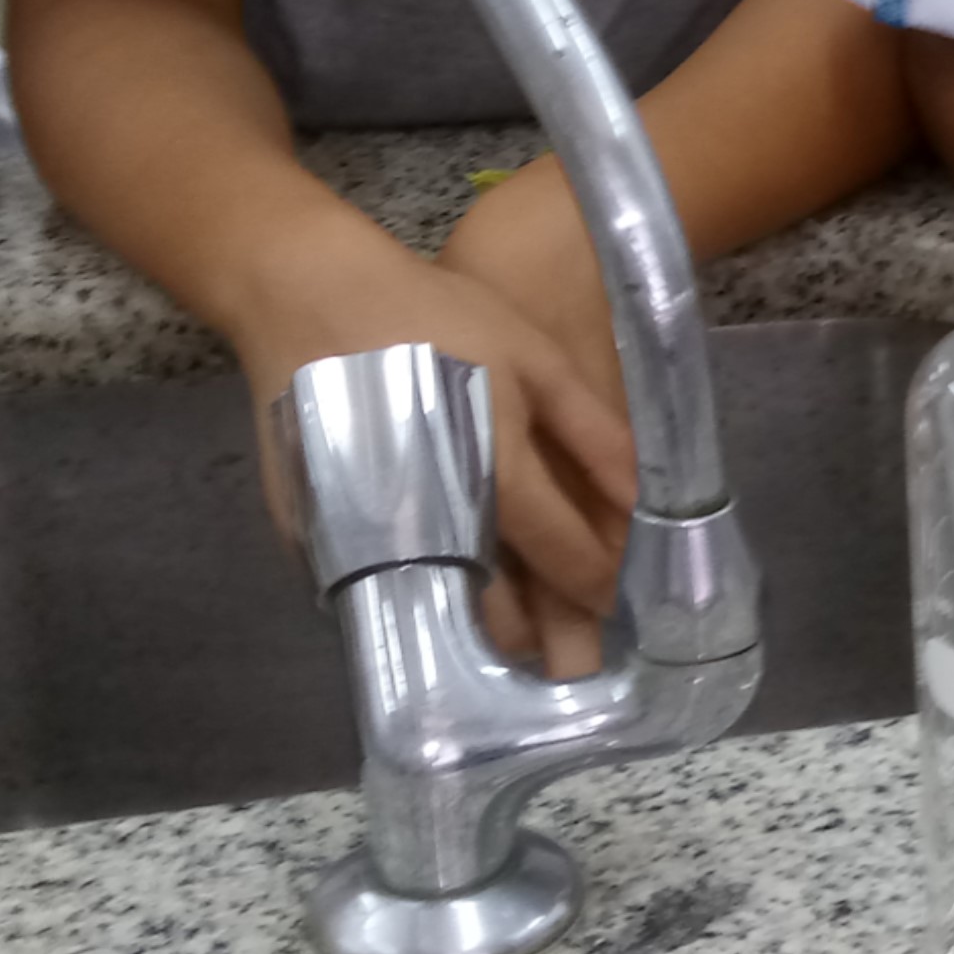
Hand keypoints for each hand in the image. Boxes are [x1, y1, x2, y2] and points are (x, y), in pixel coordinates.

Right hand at [234, 233, 636, 674]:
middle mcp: (436, 521)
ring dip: (480, 634)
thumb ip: (594, 435)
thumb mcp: (532, 357)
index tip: (620, 606)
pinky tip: (443, 602)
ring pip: (441, 619)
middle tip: (571, 658)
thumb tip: (649, 507)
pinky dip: (419, 603)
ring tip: (514, 640)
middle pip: (500, 617)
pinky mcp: (318, 541)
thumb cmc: (432, 316)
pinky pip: (382, 594)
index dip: (601, 588)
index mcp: (496, 475)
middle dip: (544, 643)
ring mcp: (368, 538)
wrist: (304, 295)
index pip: (567, 561)